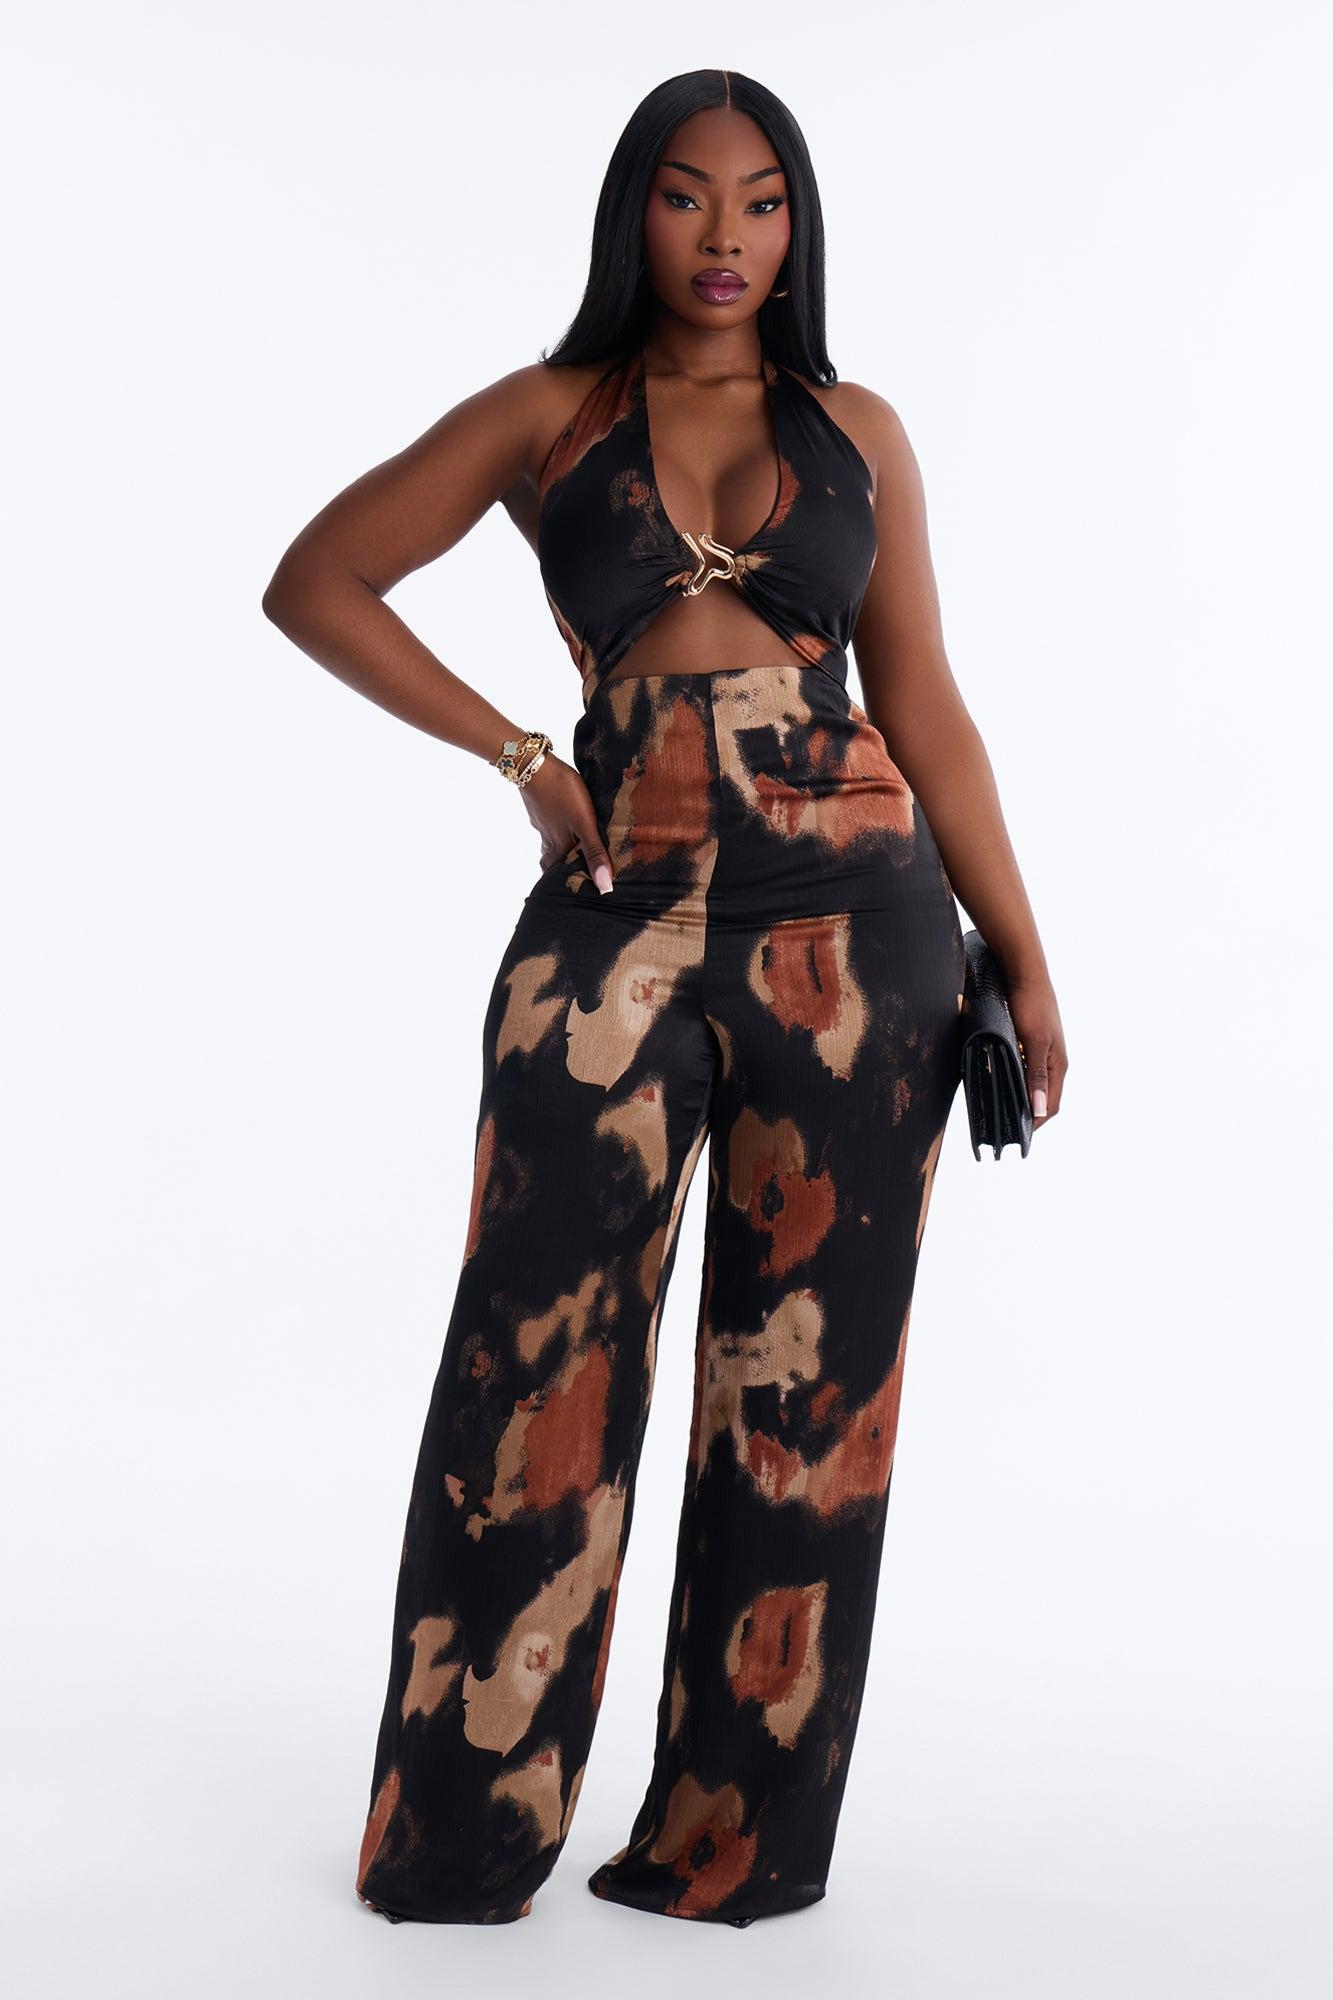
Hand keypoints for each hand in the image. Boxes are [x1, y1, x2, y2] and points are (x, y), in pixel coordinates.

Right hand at [518, 755, 614, 894]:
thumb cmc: (563, 793)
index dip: (570, 882)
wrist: (535, 765)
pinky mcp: (539, 809)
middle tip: (577, 872)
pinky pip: (548, 827)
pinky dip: (556, 830)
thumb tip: (604, 887)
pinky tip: (564, 822)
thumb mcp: (584, 824)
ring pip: (549, 845)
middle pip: (552, 863)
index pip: (561, 875)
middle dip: (562, 869)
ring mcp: (541, 824)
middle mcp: (548, 839)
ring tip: (574, 850)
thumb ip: (595, 853)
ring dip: (559, 850)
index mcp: (559, 847)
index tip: (582, 889)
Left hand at [1006, 972, 1067, 1127]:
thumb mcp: (1033, 1041)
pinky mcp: (1032, 1042)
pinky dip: (1015, 1081)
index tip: (1016, 1137)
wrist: (1025, 973)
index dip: (1035, 1123)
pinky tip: (1000, 1082)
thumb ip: (1036, 1075)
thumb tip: (1040, 1110)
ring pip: (1033, 1084)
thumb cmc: (1031, 1005)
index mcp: (1058, 1065)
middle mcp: (1053, 1062)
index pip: (1050, 1106)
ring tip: (1000, 1109)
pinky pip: (1025, 1069)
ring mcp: (1043, 1051)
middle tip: (1004, 1128)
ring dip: (1020, 1098)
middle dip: (1027, 1115)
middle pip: (1043, 1098)